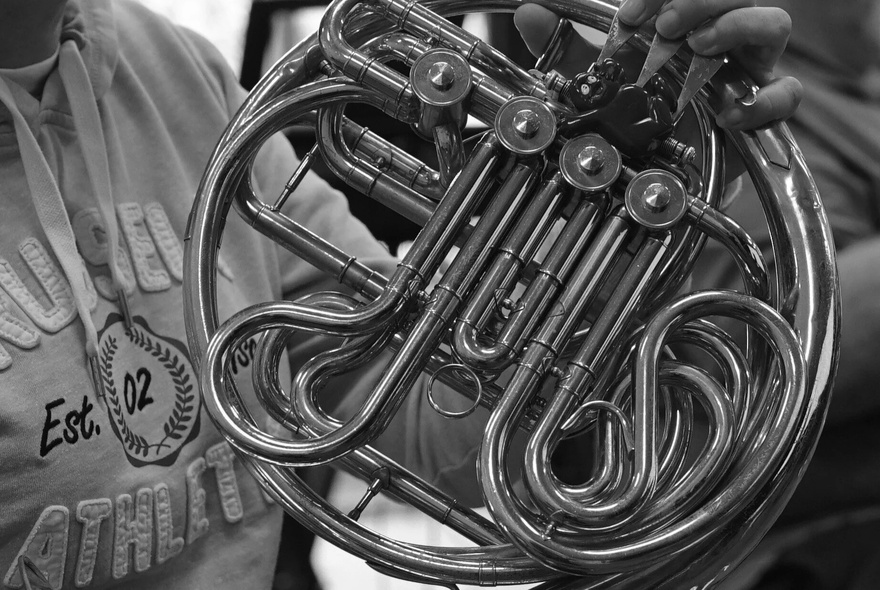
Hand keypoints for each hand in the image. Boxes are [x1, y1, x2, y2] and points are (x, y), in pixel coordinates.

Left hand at [514, 1, 802, 129]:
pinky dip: (766, 98)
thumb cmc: (627, 121)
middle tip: (665, 25)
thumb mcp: (588, 83)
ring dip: (737, 26)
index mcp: (682, 24)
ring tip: (699, 45)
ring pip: (773, 24)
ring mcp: (742, 73)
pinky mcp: (757, 114)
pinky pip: (787, 95)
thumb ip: (560, 48)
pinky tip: (729, 110)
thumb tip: (530, 13)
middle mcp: (718, 41)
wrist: (651, 177)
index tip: (630, 14)